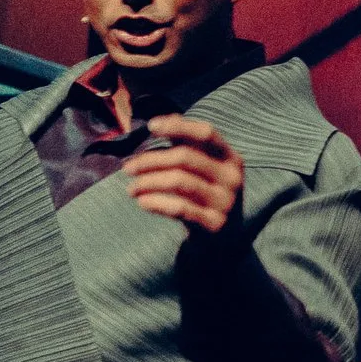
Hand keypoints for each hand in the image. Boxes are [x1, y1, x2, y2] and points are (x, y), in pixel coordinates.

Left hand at [122, 115, 245, 234]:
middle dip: (150, 160)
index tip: (150, 126)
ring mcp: (226, 201)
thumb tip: (161, 120)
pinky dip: (157, 202)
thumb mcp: (204, 169)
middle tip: (127, 168)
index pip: (206, 133)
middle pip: (186, 157)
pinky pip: (180, 208)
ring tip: (131, 188)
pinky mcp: (215, 223)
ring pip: (180, 182)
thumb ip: (186, 144)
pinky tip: (142, 202)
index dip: (178, 126)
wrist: (225, 241)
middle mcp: (232, 177)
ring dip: (148, 182)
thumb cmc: (206, 197)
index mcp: (230, 158)